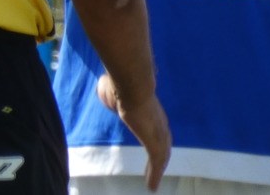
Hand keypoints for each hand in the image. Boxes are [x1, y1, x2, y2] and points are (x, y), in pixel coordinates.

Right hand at [97, 73, 170, 191]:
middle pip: (163, 143)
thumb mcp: (112, 90)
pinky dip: (155, 176)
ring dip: (157, 170)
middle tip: (156, 167)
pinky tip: (151, 187)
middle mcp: (159, 123)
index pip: (156, 127)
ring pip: (161, 156)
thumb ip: (112, 93)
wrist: (132, 85)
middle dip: (160, 155)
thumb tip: (105, 87)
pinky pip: (157, 165)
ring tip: (153, 183)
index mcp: (149, 109)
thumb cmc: (121, 84)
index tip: (151, 142)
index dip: (154, 136)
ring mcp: (159, 134)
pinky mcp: (156, 144)